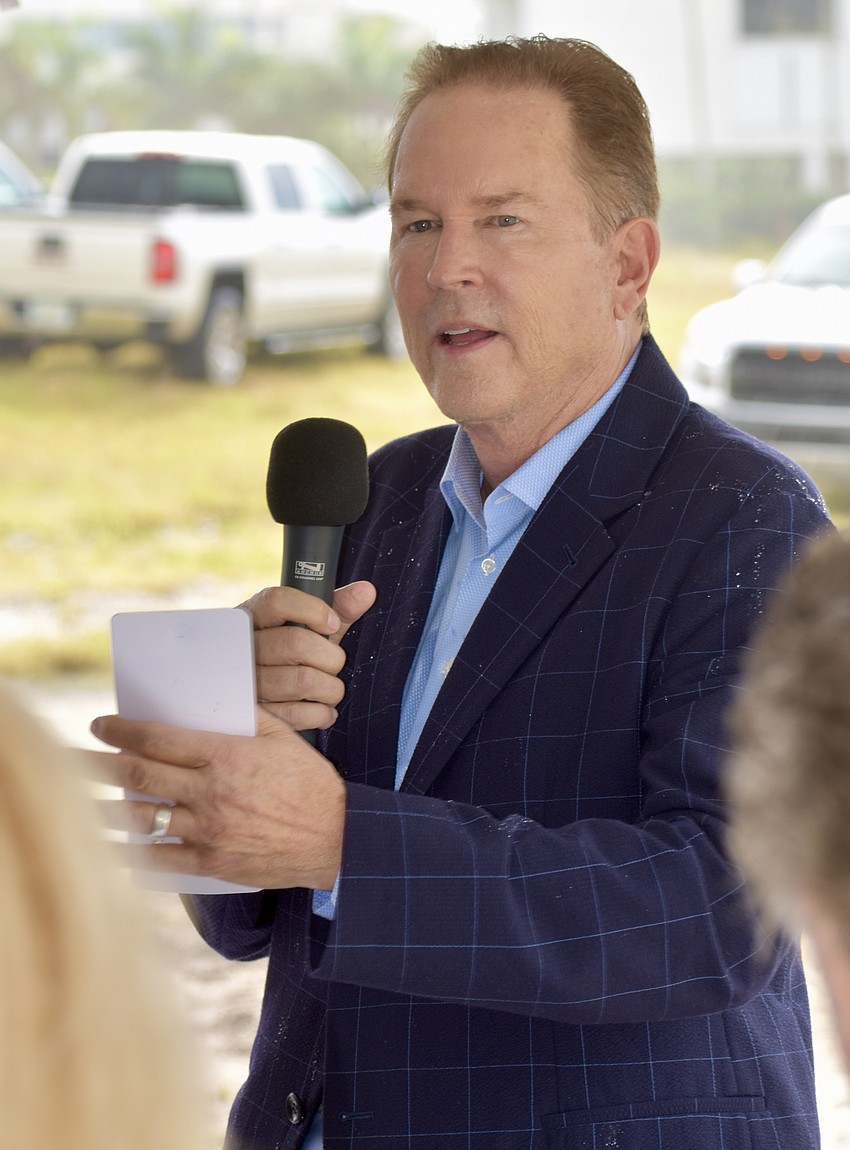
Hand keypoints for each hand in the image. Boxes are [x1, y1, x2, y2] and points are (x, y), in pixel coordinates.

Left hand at [90, 708, 344, 889]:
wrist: (336, 836)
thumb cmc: (310, 782)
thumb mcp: (282, 737)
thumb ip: (245, 717)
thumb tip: (214, 700)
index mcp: (226, 754)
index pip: (158, 737)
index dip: (121, 730)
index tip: (102, 724)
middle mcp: (211, 790)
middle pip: (137, 774)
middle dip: (97, 763)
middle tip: (74, 756)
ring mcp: (210, 829)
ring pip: (141, 817)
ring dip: (104, 807)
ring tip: (79, 802)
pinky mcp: (213, 861)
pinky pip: (160, 859)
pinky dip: (132, 854)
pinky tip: (112, 848)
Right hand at [243, 581, 376, 730]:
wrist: (262, 692)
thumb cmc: (293, 652)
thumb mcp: (312, 626)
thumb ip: (338, 608)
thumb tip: (367, 591)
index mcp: (255, 616)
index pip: (277, 601)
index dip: (312, 611)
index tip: (332, 624)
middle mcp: (245, 647)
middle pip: (297, 643)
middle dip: (331, 656)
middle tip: (334, 663)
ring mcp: (247, 682)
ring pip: (303, 681)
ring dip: (330, 688)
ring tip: (330, 687)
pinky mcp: (256, 715)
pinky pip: (297, 715)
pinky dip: (321, 713)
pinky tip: (322, 708)